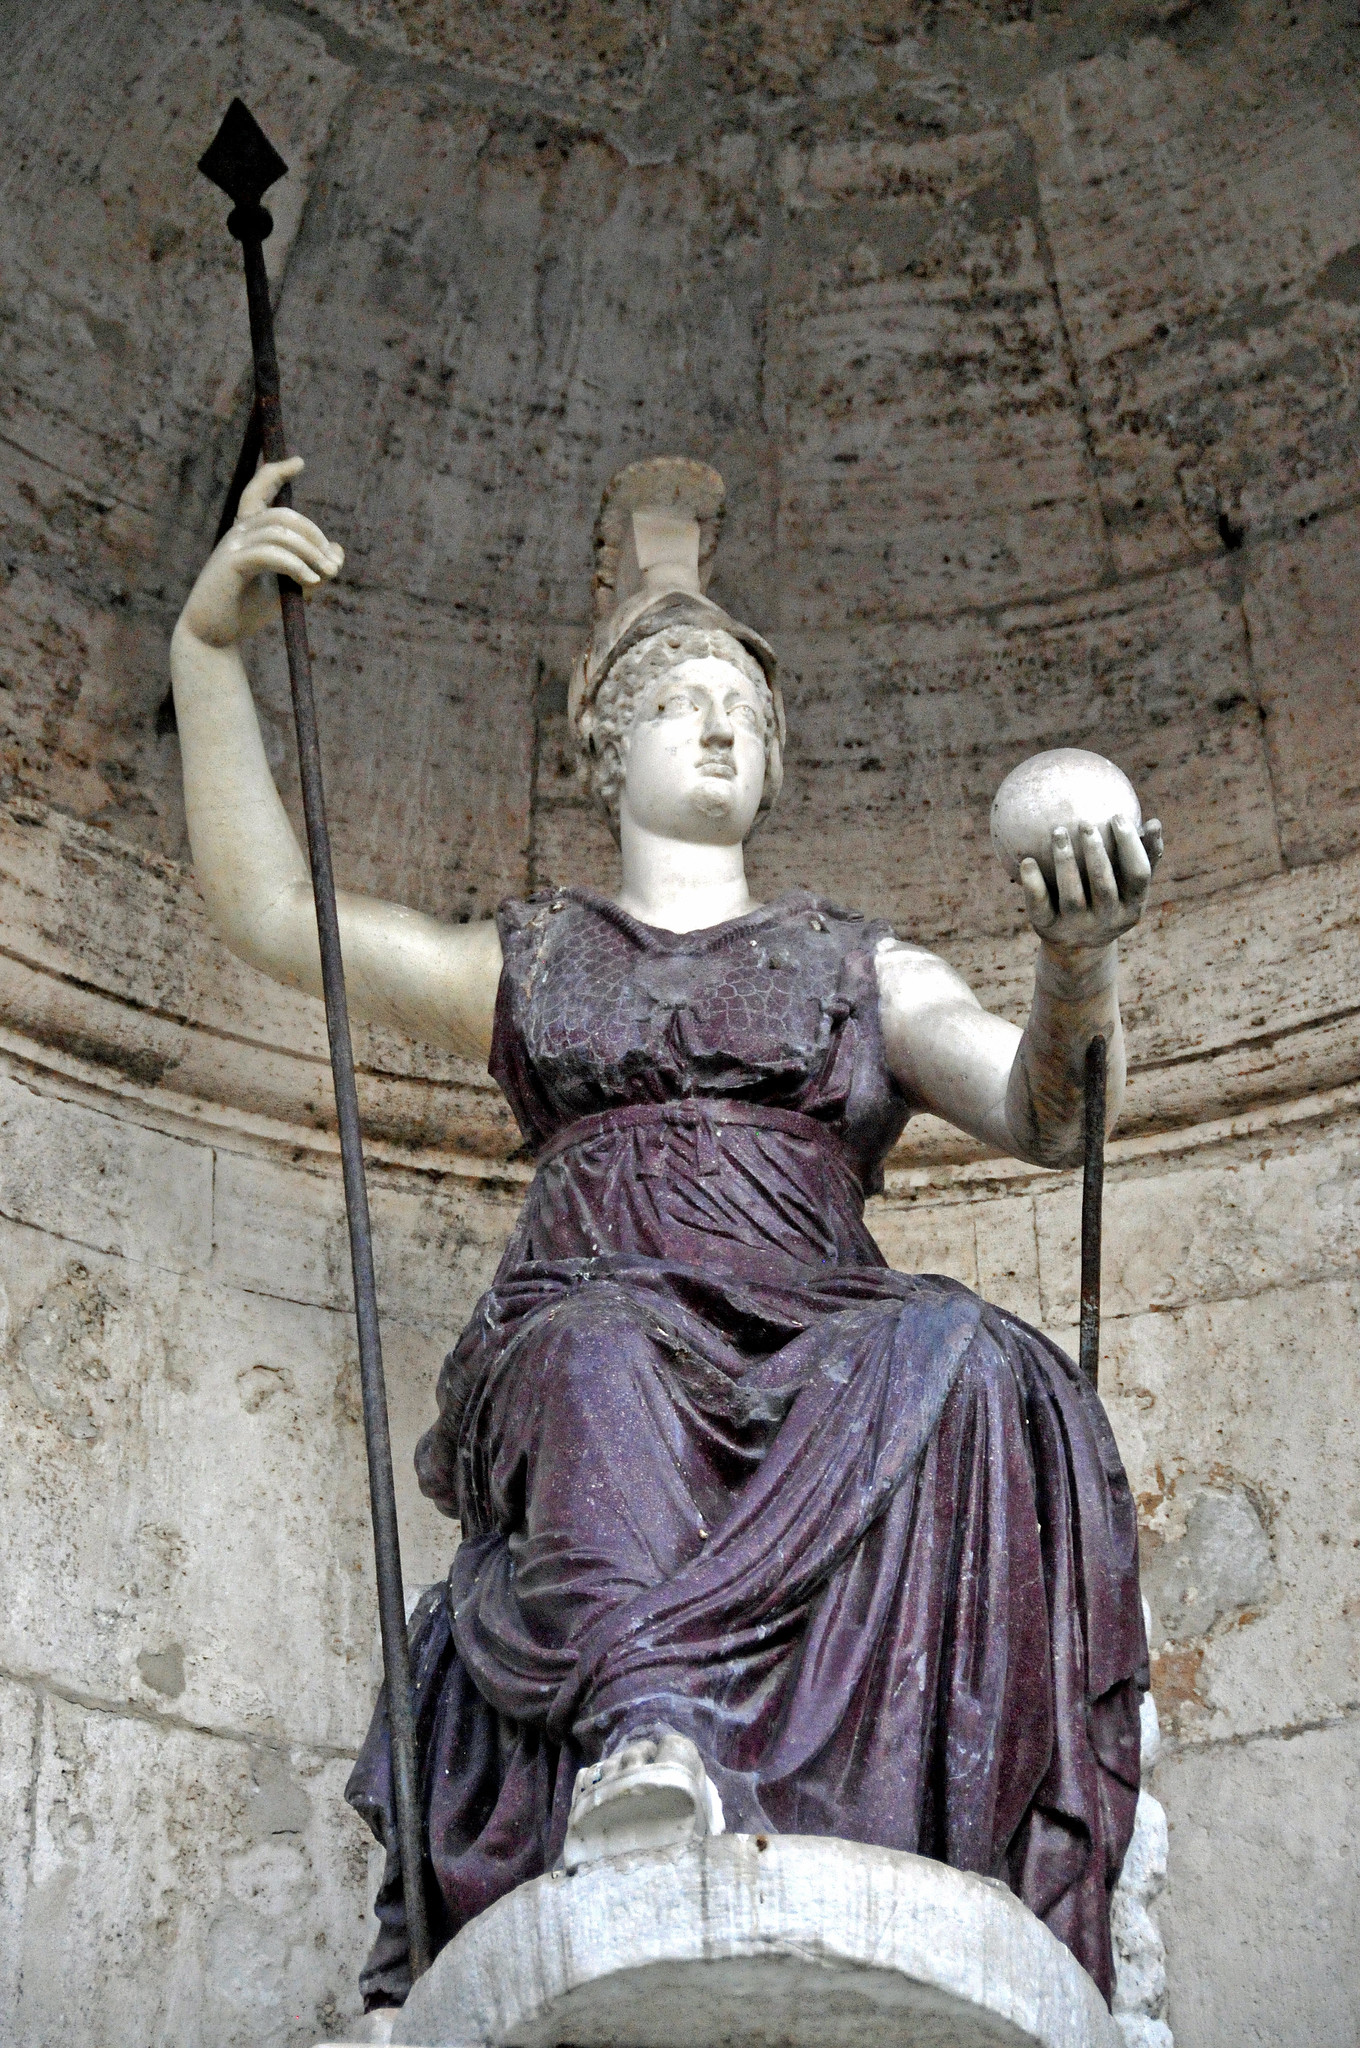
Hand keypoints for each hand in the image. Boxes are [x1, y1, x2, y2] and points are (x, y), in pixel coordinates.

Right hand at [177, 457, 343, 648]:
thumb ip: (313, 570)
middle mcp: (237, 532)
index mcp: (247, 532)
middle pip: (284, 515)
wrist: (214, 637)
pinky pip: (269, 553)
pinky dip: (295, 565)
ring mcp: (232, 546)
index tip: (299, 462)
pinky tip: (310, 582)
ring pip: (280, 532)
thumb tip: (338, 553)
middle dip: (315, 535)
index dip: (276, 472)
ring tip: (326, 575)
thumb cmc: (248, 612)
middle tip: (333, 564)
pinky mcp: (231, 565)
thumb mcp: (289, 589)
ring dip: (310, 552)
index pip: (258, 490)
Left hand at [1020, 815, 1163, 949]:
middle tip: (1085, 823)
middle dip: (1095, 852)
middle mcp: (1108, 920)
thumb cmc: (1110, 901)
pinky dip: (1033, 884)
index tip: (1117, 816)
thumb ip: (1145, 856)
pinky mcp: (1050, 930)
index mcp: (1133, 906)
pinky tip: (1027, 861)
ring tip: (1058, 831)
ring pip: (1071, 895)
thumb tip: (1155, 822)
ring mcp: (1078, 928)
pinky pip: (1040, 906)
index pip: (1138, 874)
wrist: (1078, 948)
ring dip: (1065, 862)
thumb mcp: (1130, 886)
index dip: (1130, 846)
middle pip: (1103, 885)